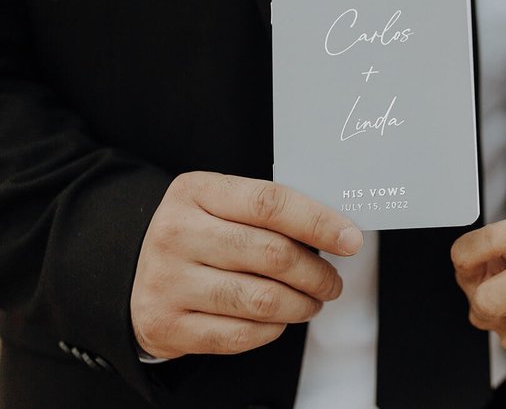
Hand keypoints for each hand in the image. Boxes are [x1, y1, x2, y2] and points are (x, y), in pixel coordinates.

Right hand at [131, 171, 363, 358]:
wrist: (132, 270)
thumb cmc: (197, 234)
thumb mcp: (221, 204)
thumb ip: (270, 211)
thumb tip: (337, 231)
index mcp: (197, 192)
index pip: (270, 204)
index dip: (318, 223)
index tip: (350, 239)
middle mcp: (177, 233)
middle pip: (272, 254)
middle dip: (316, 272)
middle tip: (332, 282)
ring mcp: (167, 281)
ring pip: (261, 300)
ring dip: (301, 305)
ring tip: (312, 302)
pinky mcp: (166, 324)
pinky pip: (239, 334)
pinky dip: (271, 330)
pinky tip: (278, 319)